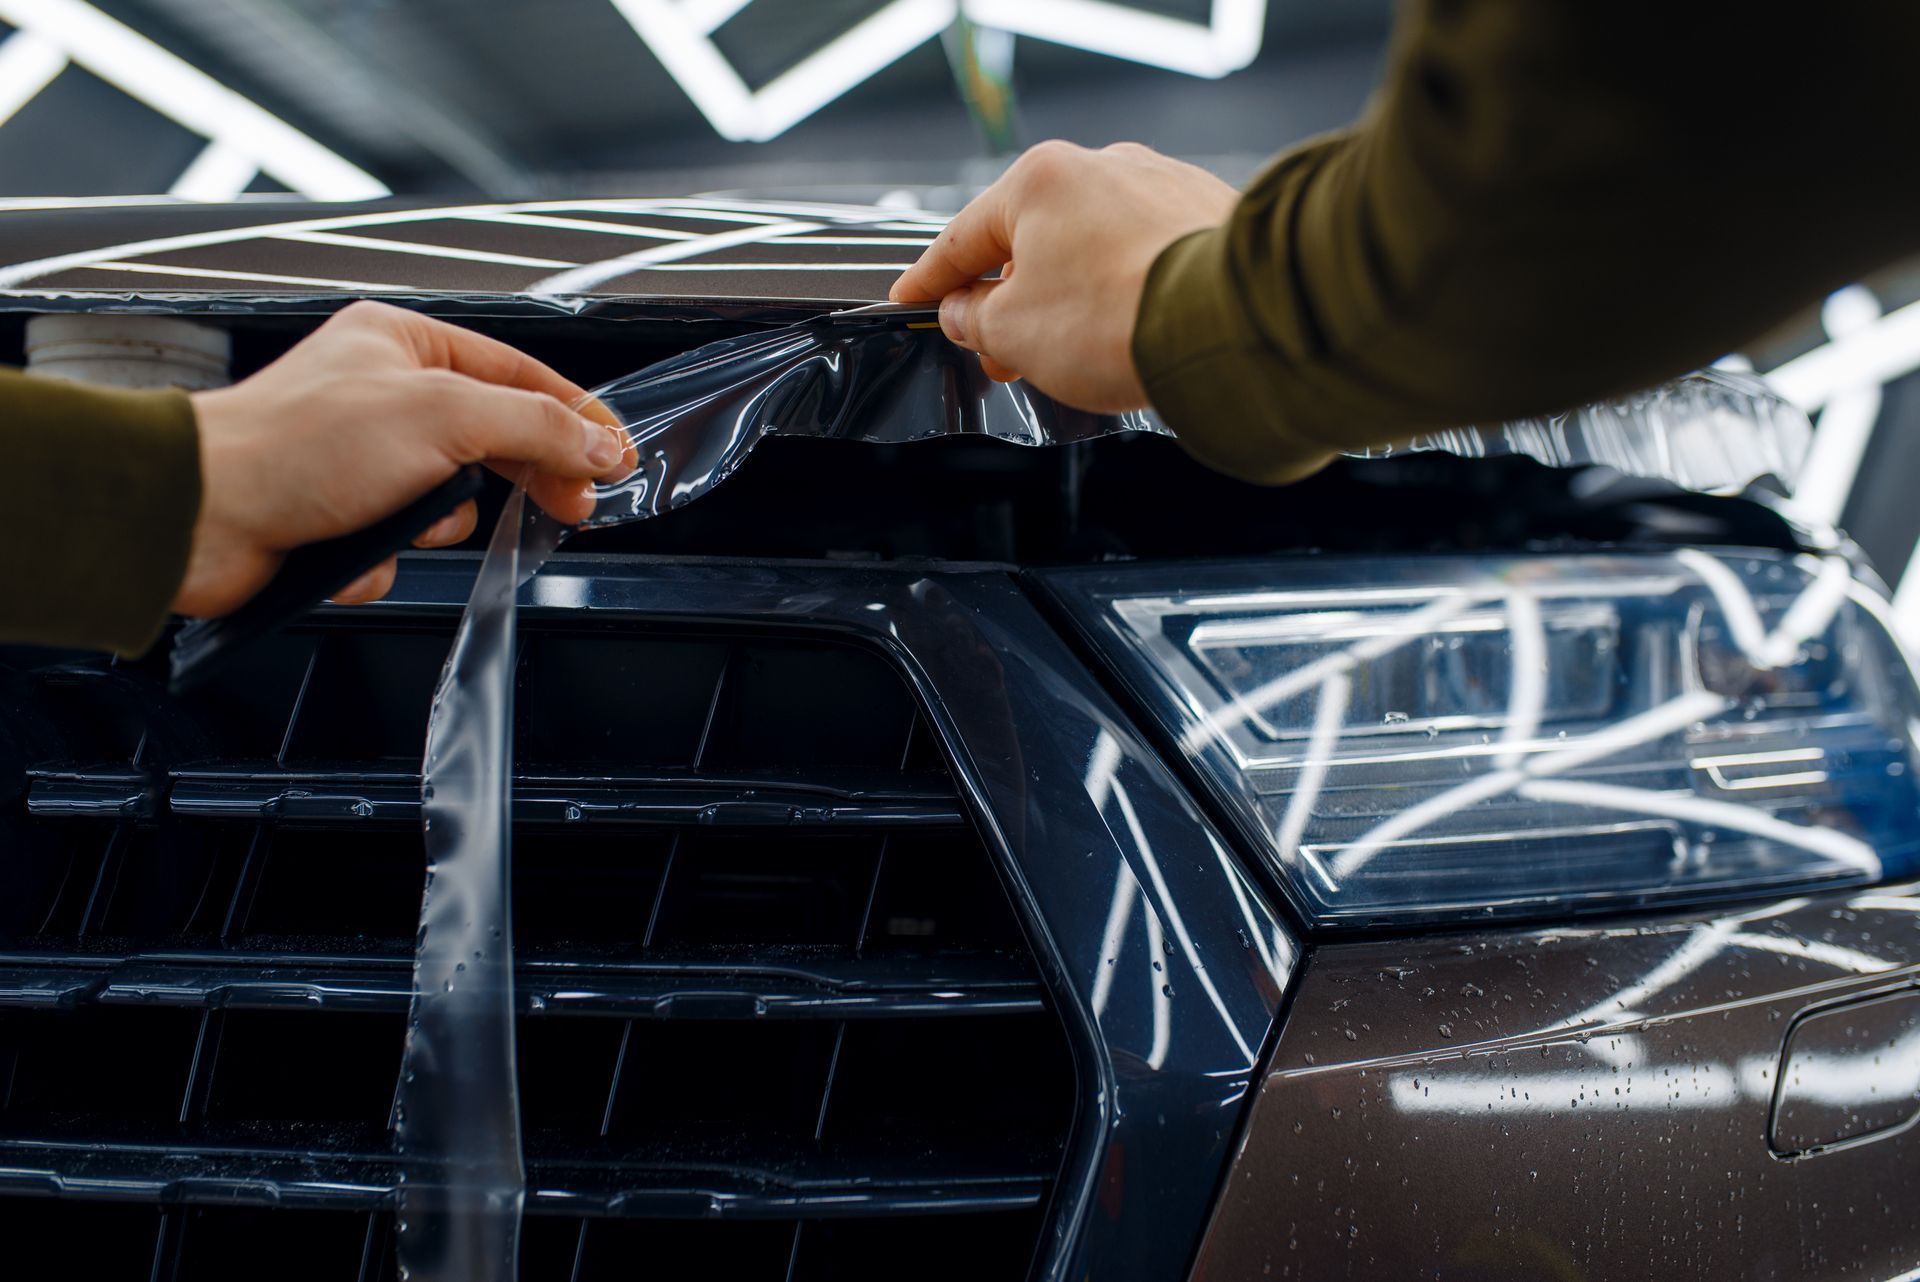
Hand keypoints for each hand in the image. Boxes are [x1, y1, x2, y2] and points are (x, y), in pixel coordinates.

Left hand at [176, 301, 632, 616]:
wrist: (208, 514)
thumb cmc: (293, 444)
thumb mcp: (445, 416)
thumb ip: (534, 425)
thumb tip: (595, 442)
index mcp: (405, 343)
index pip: (519, 374)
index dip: (574, 416)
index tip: (615, 455)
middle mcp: (384, 395)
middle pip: (494, 439)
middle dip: (518, 477)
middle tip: (569, 505)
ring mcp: (363, 459)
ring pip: (449, 502)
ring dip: (434, 521)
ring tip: (405, 517)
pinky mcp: (343, 517)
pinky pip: (403, 545)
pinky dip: (387, 555)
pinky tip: (358, 544)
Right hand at [890, 140, 1238, 412]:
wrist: (1226, 324)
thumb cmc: (1118, 319)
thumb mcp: (1012, 332)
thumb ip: (974, 320)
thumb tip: (966, 312)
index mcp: (1040, 181)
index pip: (963, 237)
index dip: (931, 279)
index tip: (913, 299)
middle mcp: (1103, 167)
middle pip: (1032, 239)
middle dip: (1010, 301)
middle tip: (1000, 354)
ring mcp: (1161, 185)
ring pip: (1092, 245)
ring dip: (1070, 297)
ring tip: (1072, 352)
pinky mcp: (1208, 214)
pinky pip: (1145, 253)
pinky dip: (1125, 289)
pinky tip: (1127, 331)